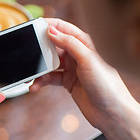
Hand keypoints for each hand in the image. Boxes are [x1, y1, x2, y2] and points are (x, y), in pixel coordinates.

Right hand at [30, 18, 139, 139]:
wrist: (112, 114)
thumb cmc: (107, 85)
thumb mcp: (87, 60)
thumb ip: (69, 43)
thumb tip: (51, 31)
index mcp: (85, 44)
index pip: (63, 28)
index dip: (49, 25)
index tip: (34, 26)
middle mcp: (78, 54)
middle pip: (53, 46)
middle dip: (39, 50)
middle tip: (28, 54)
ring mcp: (72, 68)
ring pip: (49, 63)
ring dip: (39, 69)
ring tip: (30, 75)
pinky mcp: (68, 82)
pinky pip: (50, 78)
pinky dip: (41, 81)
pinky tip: (36, 86)